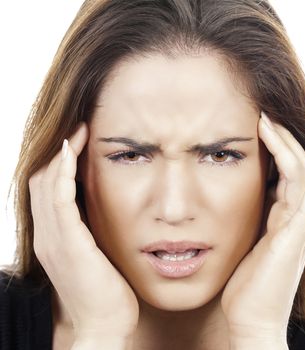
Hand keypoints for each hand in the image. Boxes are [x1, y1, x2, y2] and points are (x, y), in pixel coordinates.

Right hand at [29, 122, 138, 342]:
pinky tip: (73, 152)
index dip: (59, 163)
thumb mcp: (94, 254)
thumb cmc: (105, 290)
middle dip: (58, 153)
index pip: (47, 190)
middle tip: (77, 130)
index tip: (78, 142)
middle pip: (41, 181)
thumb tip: (100, 209)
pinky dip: (63, 172)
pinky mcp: (67, 243)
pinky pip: (59, 199)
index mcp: (54, 237)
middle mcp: (47, 235)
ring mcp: (54, 239)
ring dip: (61, 155)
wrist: (103, 324)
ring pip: (46, 185)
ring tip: (77, 132)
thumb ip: (89, 231)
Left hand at [221, 112, 304, 345]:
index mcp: (280, 220)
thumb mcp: (245, 245)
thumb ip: (249, 225)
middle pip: (295, 170)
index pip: (283, 176)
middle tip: (265, 116)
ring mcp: (298, 228)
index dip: (274, 151)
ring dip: (288, 148)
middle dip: (282, 141)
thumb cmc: (245, 284)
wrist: (251, 318)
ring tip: (271, 123)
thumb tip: (236, 207)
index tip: (258, 129)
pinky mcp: (295, 238)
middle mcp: (294, 220)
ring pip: (301, 178)